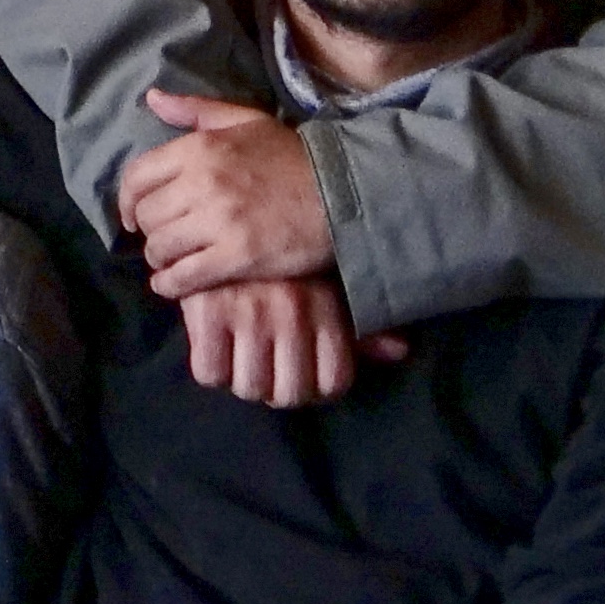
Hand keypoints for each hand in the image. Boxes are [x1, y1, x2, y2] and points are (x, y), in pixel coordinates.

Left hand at [118, 93, 333, 296]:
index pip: (137, 176)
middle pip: (146, 216)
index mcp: (199, 147)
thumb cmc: (291, 156)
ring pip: (160, 248)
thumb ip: (195, 110)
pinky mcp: (235, 257)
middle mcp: (201, 182)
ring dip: (160, 259)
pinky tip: (174, 285)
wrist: (342, 193)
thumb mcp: (245, 120)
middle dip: (149, 231)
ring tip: (171, 261)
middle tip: (163, 239)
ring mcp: (217, 222)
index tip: (134, 215)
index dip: (127, 200)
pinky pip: (182, 277)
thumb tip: (152, 98)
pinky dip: (170, 285)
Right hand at [176, 278, 395, 407]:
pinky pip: (209, 372)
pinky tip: (213, 344)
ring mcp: (247, 312)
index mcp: (325, 305)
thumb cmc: (279, 256)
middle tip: (267, 369)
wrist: (220, 209)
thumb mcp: (326, 282)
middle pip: (289, 394)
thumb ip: (359, 324)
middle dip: (277, 389)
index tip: (301, 376)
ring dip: (243, 379)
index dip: (316, 390)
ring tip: (240, 356)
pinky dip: (210, 366)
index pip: (333, 381)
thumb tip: (399, 352)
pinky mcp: (205, 311)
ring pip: (249, 387)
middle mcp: (291, 311)